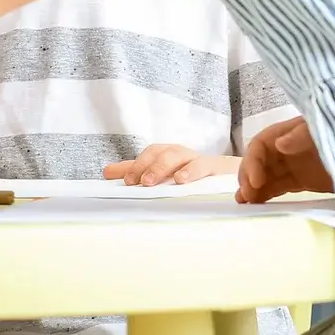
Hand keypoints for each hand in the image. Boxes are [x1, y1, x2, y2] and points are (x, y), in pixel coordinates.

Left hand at [105, 145, 237, 186]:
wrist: (229, 175)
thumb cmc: (190, 173)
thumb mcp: (162, 173)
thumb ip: (136, 172)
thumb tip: (106, 172)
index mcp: (167, 155)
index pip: (148, 156)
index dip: (135, 165)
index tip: (124, 181)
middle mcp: (180, 154)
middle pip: (162, 152)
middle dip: (146, 166)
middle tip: (135, 182)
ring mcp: (197, 160)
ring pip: (179, 156)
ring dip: (163, 167)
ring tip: (151, 182)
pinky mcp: (215, 168)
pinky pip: (202, 166)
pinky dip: (190, 171)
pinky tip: (180, 180)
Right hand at [238, 117, 333, 202]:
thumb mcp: (326, 132)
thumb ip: (304, 136)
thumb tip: (280, 144)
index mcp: (291, 131)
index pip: (261, 144)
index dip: (253, 161)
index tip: (254, 182)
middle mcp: (289, 147)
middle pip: (259, 160)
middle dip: (248, 176)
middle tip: (245, 197)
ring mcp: (295, 164)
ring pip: (266, 175)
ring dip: (252, 187)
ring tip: (243, 204)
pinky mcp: (303, 180)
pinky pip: (278, 187)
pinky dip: (266, 195)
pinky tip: (257, 205)